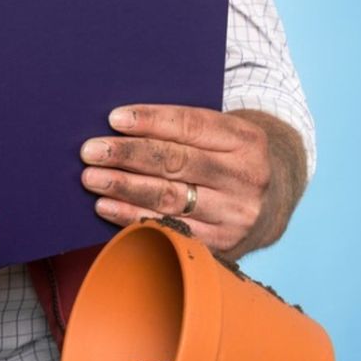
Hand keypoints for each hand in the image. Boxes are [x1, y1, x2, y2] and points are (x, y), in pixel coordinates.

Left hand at [80, 105, 303, 258]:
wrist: (269, 203)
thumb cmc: (225, 159)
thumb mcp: (221, 136)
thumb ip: (182, 130)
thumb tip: (118, 124)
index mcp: (246, 140)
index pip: (192, 125)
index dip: (152, 121)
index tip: (115, 118)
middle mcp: (246, 177)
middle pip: (178, 162)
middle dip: (129, 155)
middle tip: (91, 151)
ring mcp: (235, 213)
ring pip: (171, 197)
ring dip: (125, 187)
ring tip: (91, 178)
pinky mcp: (222, 242)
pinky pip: (168, 227)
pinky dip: (132, 216)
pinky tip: (106, 206)